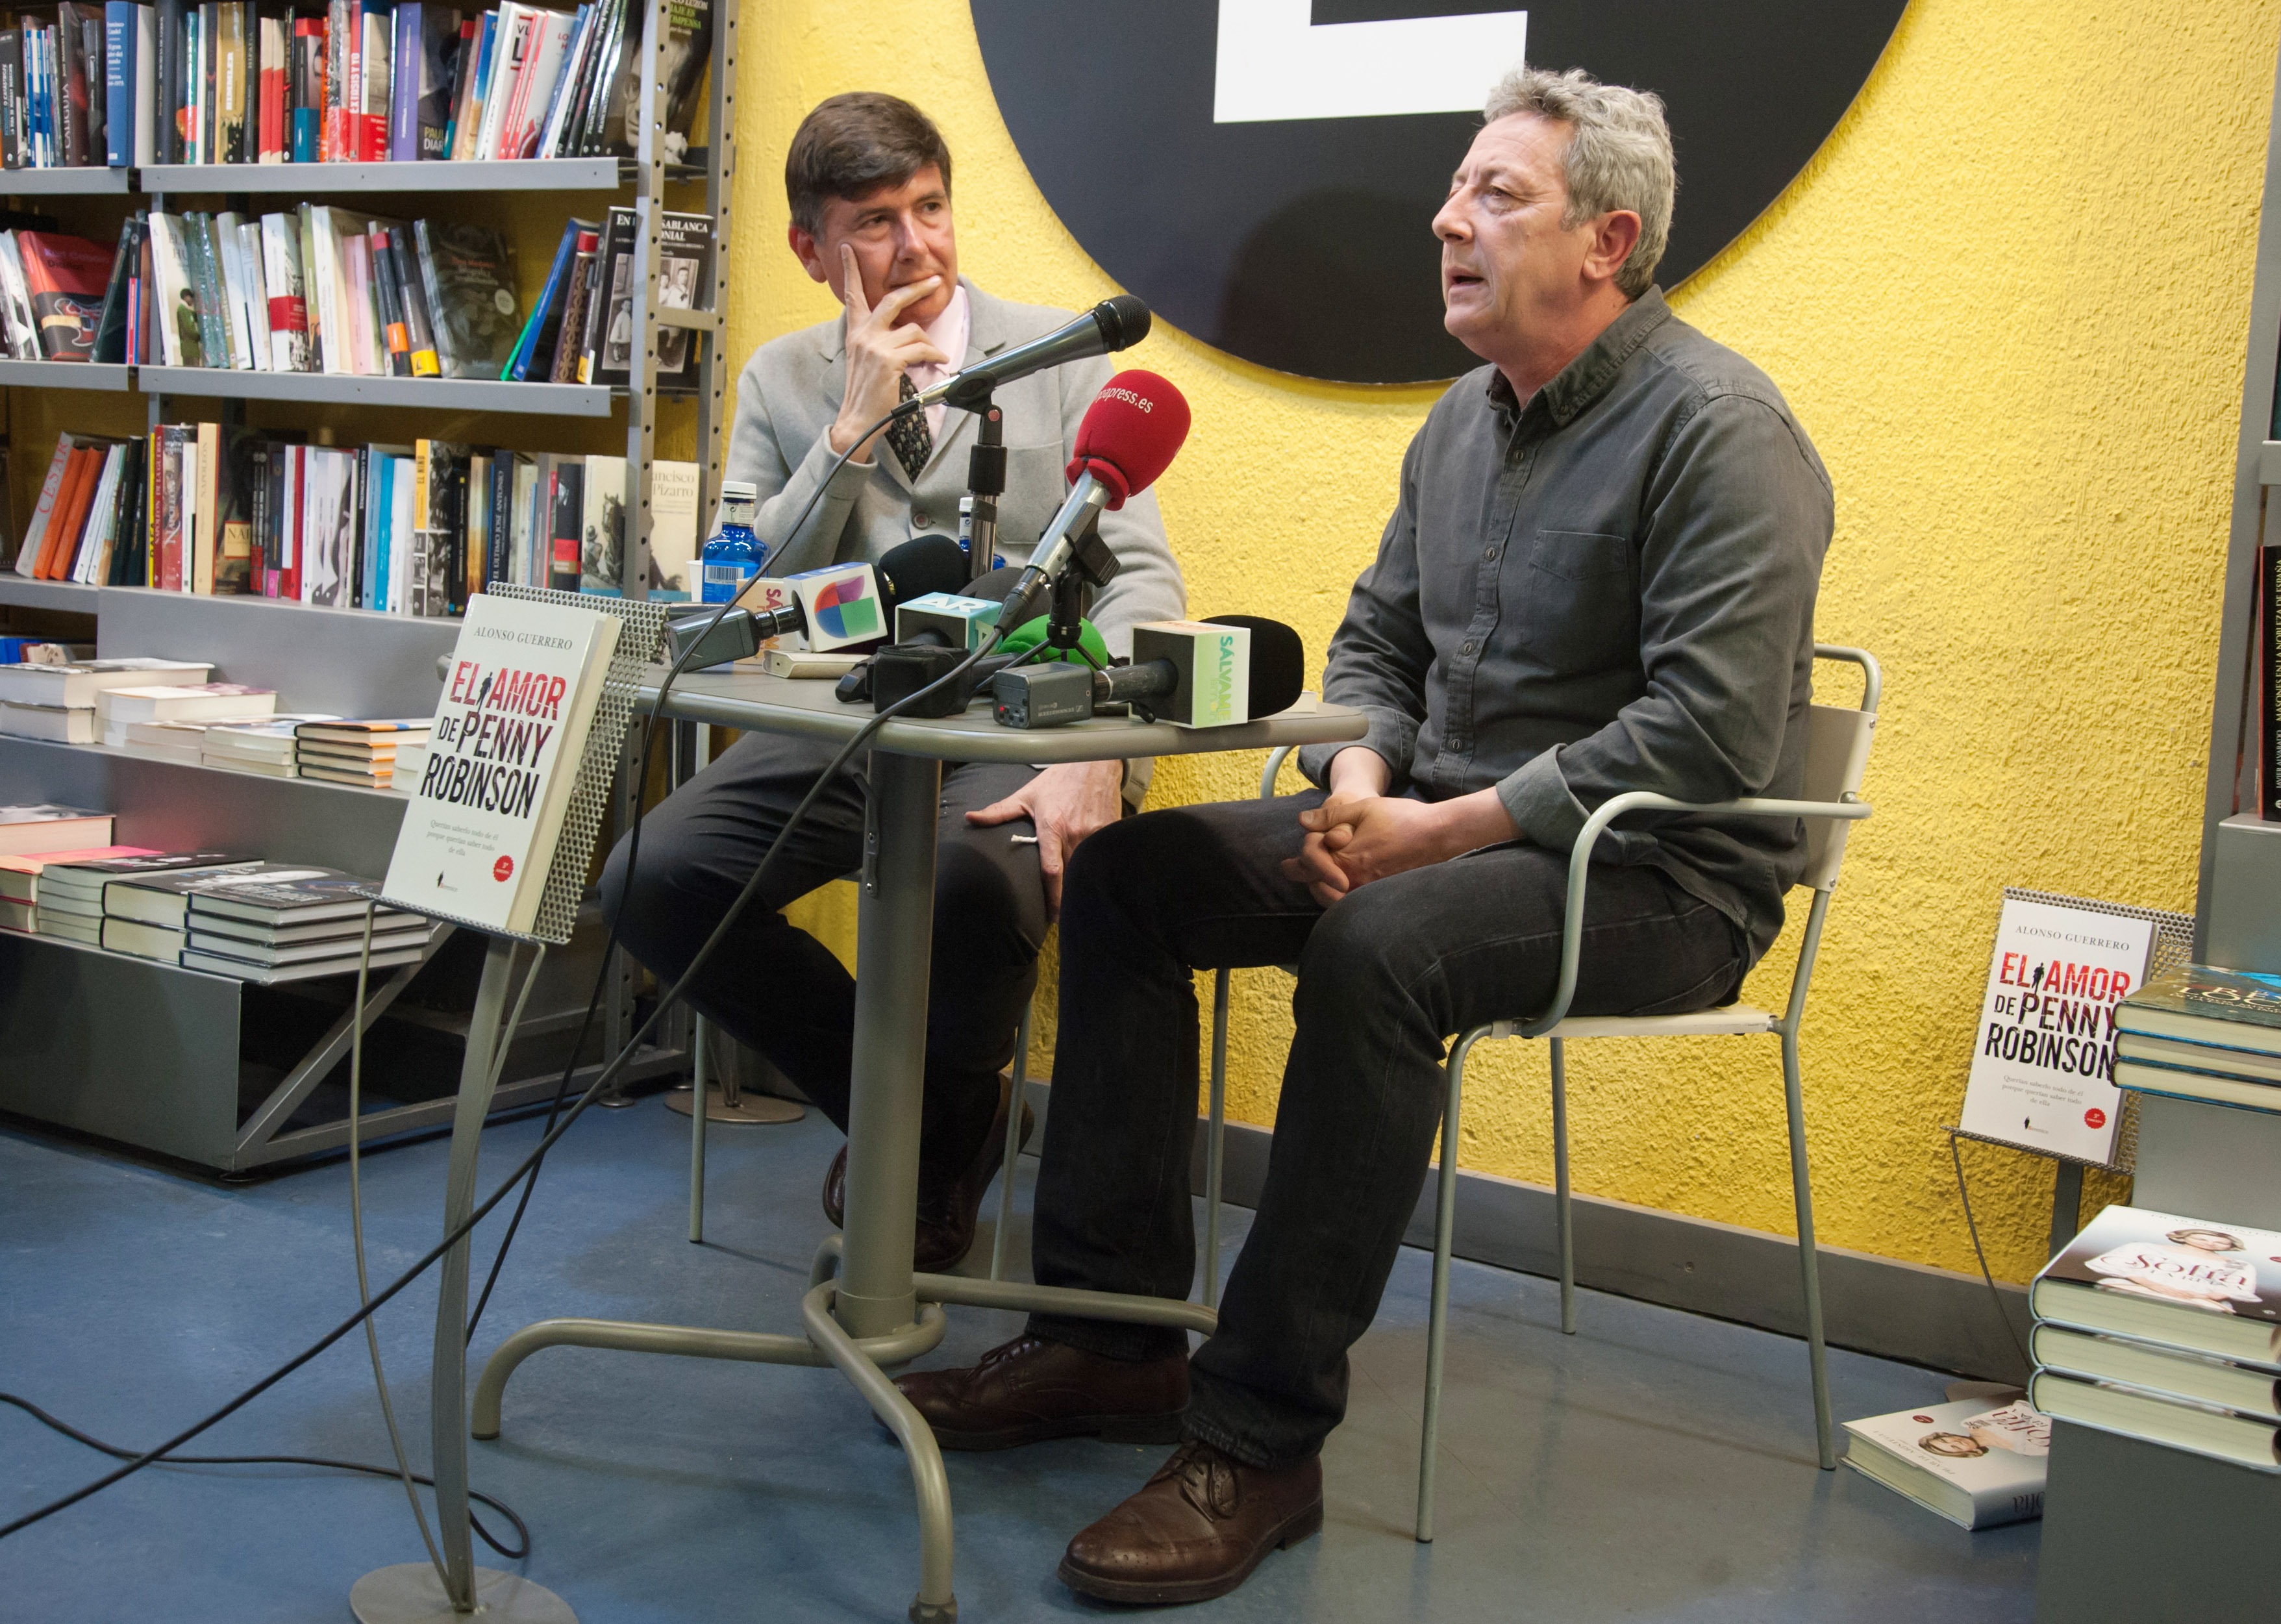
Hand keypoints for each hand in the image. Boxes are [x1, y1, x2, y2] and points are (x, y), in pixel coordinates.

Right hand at [828, 244, 947, 460]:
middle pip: (892, 299)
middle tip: (933, 281)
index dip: (850, 270)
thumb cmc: (865, 393)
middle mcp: (863, 335)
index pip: (852, 295)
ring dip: (929, 344)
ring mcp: (875, 346)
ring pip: (913, 330)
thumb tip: (905, 331)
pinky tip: (938, 361)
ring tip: (936, 355)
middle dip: (916, 288)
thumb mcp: (864, 360)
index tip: (848, 248)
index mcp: (855, 332)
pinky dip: (934, 354)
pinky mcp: (888, 360)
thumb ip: (877, 340)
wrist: (857, 419)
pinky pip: (921, 348)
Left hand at [967, 760, 1123, 921]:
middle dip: (1068, 897)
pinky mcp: (1110, 831)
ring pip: (1088, 868)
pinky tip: (1092, 878)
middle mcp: (1075, 833)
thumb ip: (998, 812)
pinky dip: (1096, 868)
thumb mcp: (1026, 795)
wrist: (1094, 763)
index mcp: (1052, 827)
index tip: (1050, 915)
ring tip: (1075, 901)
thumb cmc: (1057, 780)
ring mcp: (1095, 834)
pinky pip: (1103, 857)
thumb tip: (970, 818)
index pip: (1052, 870)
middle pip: (1072, 876)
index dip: (1052, 896)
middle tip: (1060, 915)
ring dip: (1082, 885)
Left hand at [1281, 786, 1517, 908]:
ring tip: (1313, 883)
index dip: (1294, 865)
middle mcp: (1355, 880)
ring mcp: (1369, 891)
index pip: (1308, 866)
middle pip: (1316, 887)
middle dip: (1305, 878)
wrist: (1438, 836)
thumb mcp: (1363, 808)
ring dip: (1320, 891)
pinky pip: (1352, 904)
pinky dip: (1340, 900)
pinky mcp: (1382, 895)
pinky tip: (1339, 891)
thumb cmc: (1403, 818)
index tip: (1286, 865)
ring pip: (1333, 900)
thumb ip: (1330, 816)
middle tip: (1293, 872)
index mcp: (1346, 858)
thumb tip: (1302, 821)